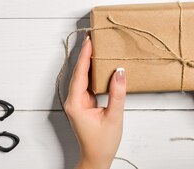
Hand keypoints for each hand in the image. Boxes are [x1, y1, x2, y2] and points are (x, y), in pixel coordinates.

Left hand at [64, 36, 126, 168]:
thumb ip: (117, 93)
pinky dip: (92, 72)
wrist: (96, 159)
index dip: (85, 55)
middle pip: (79, 72)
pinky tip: (99, 64)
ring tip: (96, 46)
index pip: (80, 73)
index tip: (90, 40)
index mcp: (76, 103)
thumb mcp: (113, 117)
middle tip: (94, 37)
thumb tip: (119, 72)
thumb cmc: (102, 143)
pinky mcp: (83, 104)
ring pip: (82, 77)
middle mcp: (73, 101)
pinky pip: (86, 84)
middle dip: (85, 54)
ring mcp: (77, 102)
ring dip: (88, 62)